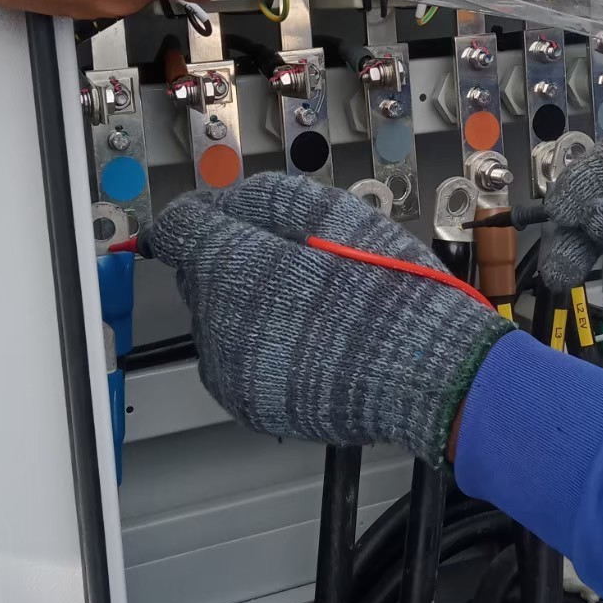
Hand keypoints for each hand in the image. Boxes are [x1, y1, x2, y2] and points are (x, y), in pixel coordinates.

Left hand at [144, 174, 512, 466]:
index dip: (192, 220)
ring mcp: (230, 368)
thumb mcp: (323, 210)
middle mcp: (215, 322)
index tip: (198, 222)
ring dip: (246, 310)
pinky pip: (237, 363)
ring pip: (216, 322)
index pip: (178, 231)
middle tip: (294, 264)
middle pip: (197, 277)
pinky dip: (262, 348)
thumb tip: (211, 205)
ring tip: (312, 309)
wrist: (424, 366)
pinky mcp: (249, 403)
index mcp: (228, 265)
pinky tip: (309, 341)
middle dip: (232, 264)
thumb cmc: (381, 286)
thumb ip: (255, 199)